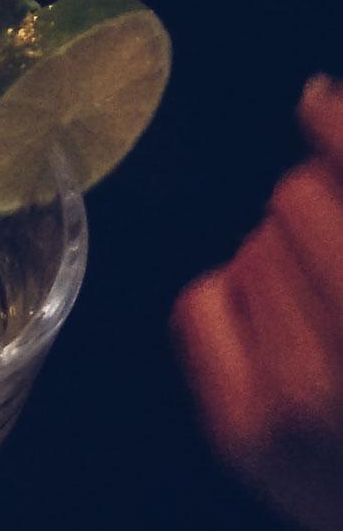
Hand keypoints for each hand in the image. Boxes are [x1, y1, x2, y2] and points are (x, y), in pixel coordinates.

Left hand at [171, 76, 342, 530]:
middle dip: (320, 210)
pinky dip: (232, 300)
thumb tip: (317, 97)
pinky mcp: (243, 433)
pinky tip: (276, 329)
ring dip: (281, 258)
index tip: (315, 102)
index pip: (331, 177)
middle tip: (340, 254)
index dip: (334, 129)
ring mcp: (295, 396)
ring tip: (324, 307)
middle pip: (296, 200)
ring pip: (250, 248)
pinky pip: (201, 302)